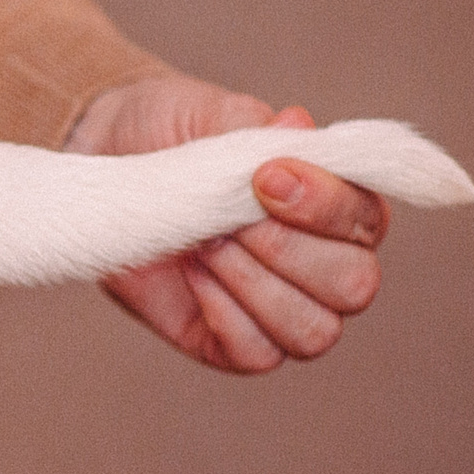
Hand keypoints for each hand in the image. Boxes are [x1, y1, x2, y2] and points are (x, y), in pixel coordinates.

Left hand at [62, 71, 388, 373]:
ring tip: (204, 242)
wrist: (108, 161)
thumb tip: (298, 126)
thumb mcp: (212, 118)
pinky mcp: (232, 343)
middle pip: (352, 285)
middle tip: (225, 219)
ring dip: (254, 284)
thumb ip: (259, 130)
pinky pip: (257, 354)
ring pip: (313, 330)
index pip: (365, 222)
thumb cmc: (172, 135)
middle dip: (285, 249)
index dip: (323, 205)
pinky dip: (225, 316)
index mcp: (341, 206)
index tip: (265, 176)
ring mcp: (283, 309)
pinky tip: (193, 274)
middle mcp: (328, 264)